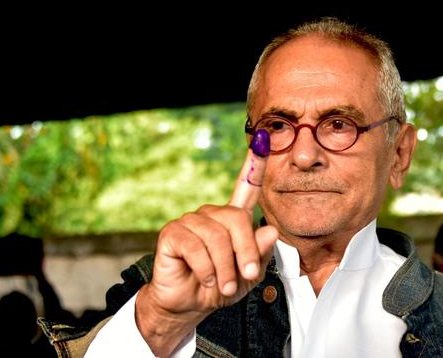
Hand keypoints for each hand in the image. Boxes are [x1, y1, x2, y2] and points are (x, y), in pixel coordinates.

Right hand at [136, 131, 276, 355]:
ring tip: (223, 285)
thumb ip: (260, 254)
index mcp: (233, 219)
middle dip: (246, 252)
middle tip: (245, 277)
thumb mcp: (248, 274)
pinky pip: (196, 248)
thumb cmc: (220, 286)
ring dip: (225, 269)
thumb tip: (270, 231)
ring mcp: (191, 221)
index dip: (255, 163)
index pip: (246, 187)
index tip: (263, 138)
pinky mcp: (172, 233)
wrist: (189, 305)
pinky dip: (206, 270)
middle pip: (237, 219)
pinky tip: (205, 280)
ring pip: (217, 238)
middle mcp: (212, 214)